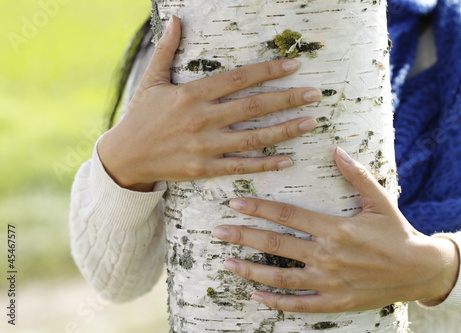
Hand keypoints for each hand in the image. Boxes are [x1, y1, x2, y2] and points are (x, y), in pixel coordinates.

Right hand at [98, 16, 321, 191]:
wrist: (125, 157)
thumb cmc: (141, 116)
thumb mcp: (151, 80)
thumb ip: (167, 50)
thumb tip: (175, 18)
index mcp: (191, 95)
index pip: (237, 79)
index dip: (266, 71)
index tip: (292, 66)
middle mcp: (202, 119)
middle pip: (252, 107)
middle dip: (286, 99)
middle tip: (314, 94)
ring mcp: (204, 147)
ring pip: (252, 138)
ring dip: (284, 130)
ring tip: (309, 121)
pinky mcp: (204, 169)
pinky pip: (240, 167)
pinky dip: (265, 165)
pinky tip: (287, 159)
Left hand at [212, 147, 459, 312]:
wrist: (418, 270)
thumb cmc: (396, 232)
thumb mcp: (379, 200)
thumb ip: (356, 175)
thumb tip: (336, 149)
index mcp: (334, 228)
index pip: (287, 215)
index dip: (258, 208)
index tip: (235, 203)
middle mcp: (326, 255)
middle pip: (275, 244)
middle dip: (242, 236)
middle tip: (217, 232)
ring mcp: (328, 281)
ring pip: (280, 277)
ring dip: (250, 270)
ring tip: (227, 263)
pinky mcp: (334, 301)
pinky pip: (299, 304)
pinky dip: (276, 301)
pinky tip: (256, 296)